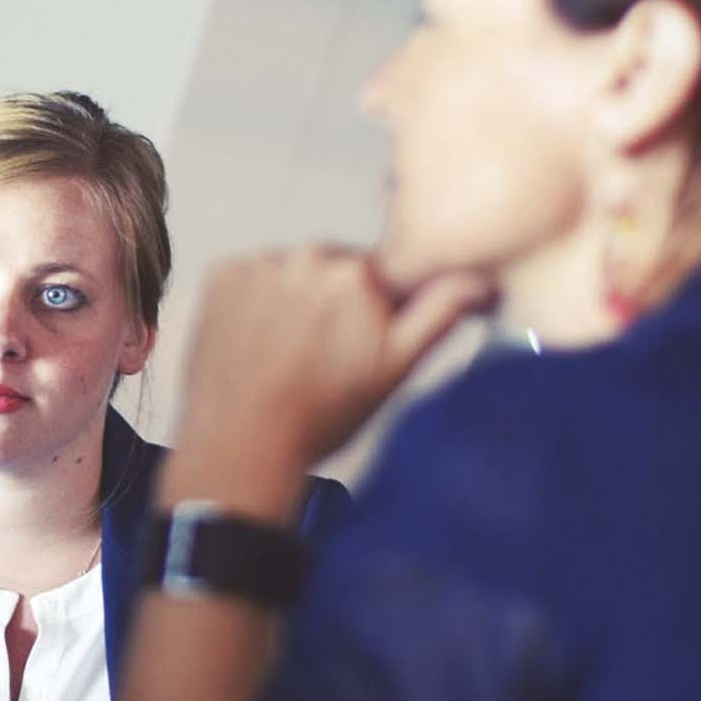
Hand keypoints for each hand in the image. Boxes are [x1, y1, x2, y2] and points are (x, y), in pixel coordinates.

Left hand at [176, 247, 491, 477]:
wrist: (242, 444)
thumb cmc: (320, 416)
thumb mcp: (396, 368)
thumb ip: (439, 313)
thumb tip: (479, 279)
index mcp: (358, 273)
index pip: (381, 276)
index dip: (375, 311)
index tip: (360, 343)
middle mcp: (307, 256)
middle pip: (333, 270)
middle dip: (333, 304)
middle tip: (320, 357)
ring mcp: (259, 264)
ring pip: (291, 273)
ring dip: (292, 300)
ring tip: (284, 355)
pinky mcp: (220, 275)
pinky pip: (249, 277)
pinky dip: (253, 302)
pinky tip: (256, 343)